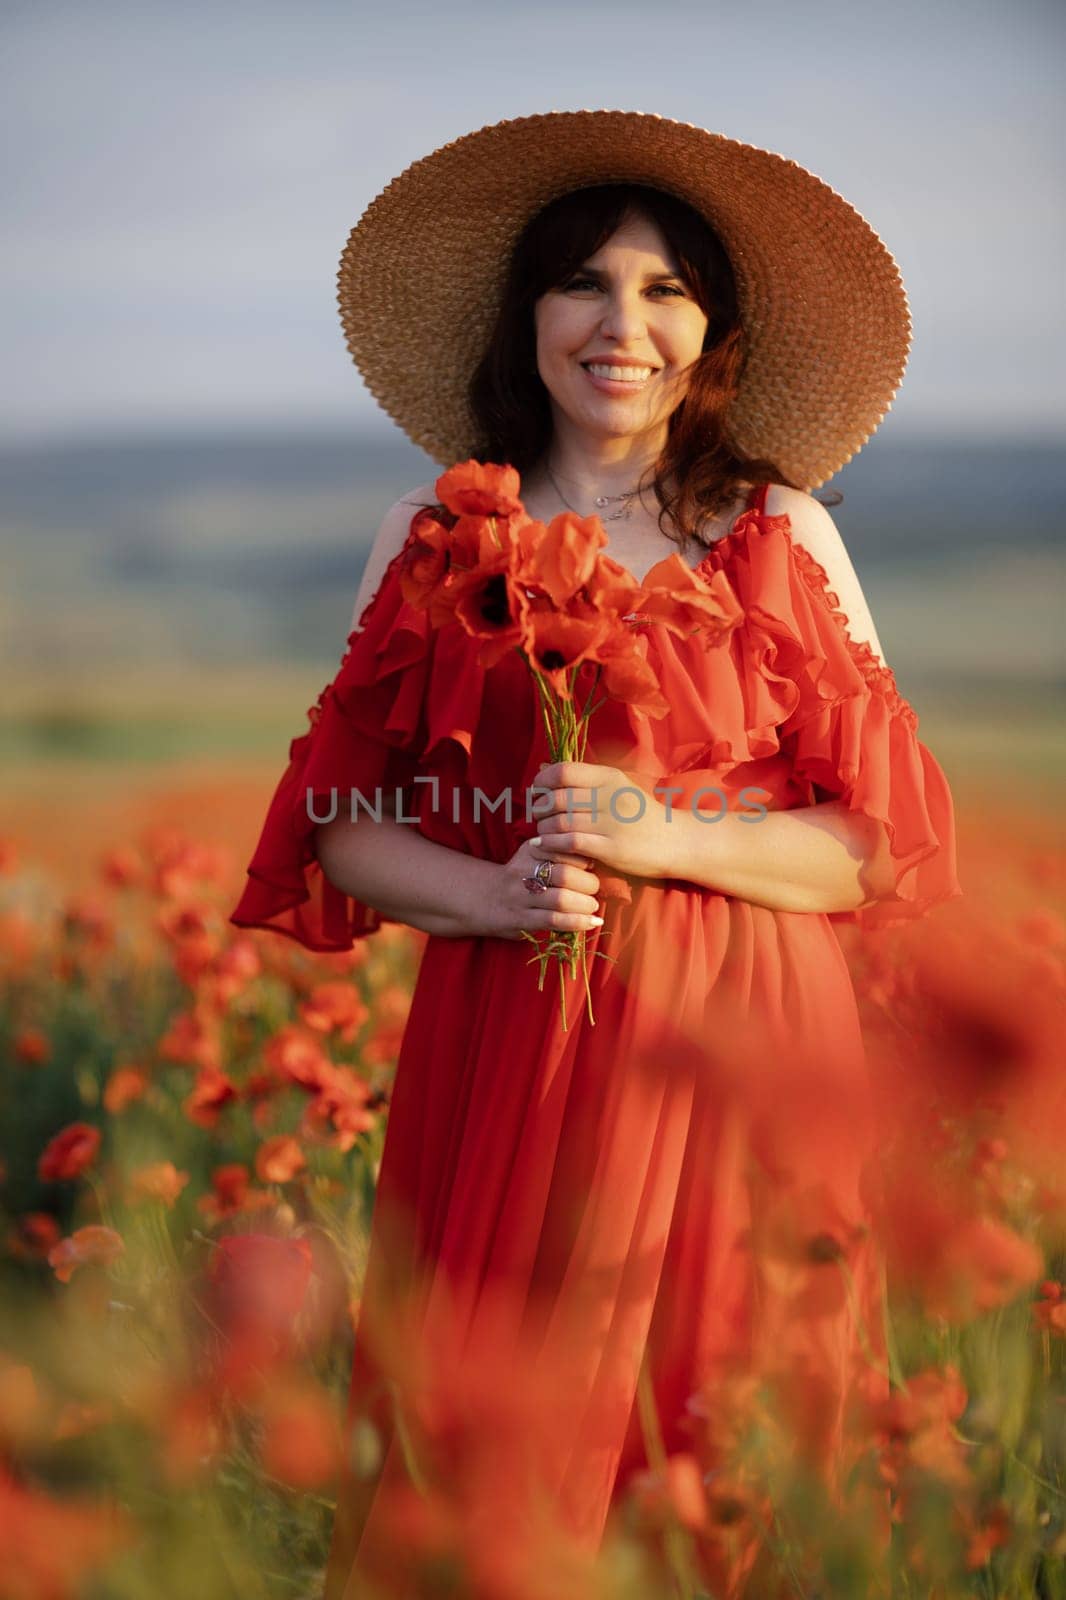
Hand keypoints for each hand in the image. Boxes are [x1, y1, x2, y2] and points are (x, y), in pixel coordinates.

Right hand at [478, 835, 602, 942]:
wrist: (482, 897)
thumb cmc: (519, 876)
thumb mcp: (532, 855)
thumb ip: (558, 852)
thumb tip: (595, 859)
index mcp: (530, 850)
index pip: (565, 849)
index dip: (584, 858)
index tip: (591, 865)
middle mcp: (523, 871)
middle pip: (565, 875)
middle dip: (588, 883)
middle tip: (595, 888)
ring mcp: (520, 897)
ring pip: (561, 900)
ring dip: (585, 905)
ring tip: (592, 906)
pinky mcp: (520, 920)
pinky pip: (554, 921)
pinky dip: (577, 922)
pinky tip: (592, 923)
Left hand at [531, 761, 682, 881]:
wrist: (676, 841)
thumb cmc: (641, 813)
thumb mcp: (617, 787)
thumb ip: (583, 778)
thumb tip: (542, 767)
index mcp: (611, 777)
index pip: (564, 771)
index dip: (542, 781)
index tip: (537, 791)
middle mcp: (611, 797)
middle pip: (557, 798)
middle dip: (540, 808)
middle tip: (537, 815)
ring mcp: (612, 824)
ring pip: (560, 822)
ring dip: (543, 828)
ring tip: (542, 831)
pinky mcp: (612, 849)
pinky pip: (570, 843)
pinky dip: (551, 844)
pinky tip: (544, 845)